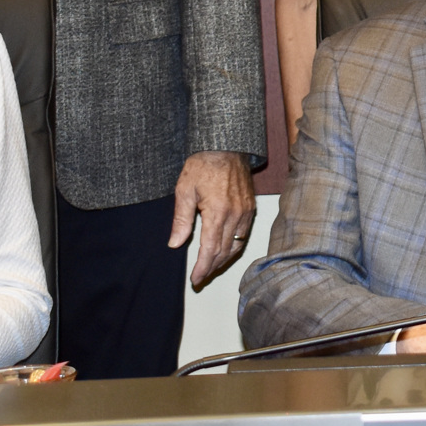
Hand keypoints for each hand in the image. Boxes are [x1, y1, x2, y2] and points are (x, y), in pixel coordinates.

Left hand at [170, 150, 257, 289]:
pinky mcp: (250, 207)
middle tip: (200, 279)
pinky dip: (234, 247)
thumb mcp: (184, 190)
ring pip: (236, 245)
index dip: (202, 267)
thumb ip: (181, 219)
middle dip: (211, 268)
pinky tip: (225, 251)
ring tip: (210, 269)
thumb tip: (175, 243)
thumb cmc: (202, 165)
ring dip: (223, 260)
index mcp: (217, 211)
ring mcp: (245, 211)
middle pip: (223, 251)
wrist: (225, 146)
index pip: (210, 249)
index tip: (195, 279)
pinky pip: (244, 234)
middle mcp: (235, 214)